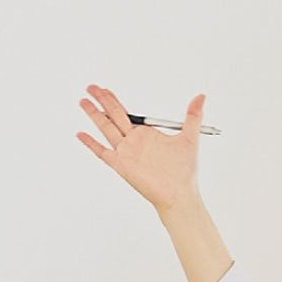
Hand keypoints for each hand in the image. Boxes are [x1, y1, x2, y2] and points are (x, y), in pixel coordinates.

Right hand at [77, 85, 205, 213]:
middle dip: (102, 101)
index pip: (126, 113)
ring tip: (83, 102)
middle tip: (90, 87)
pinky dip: (91, 143)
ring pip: (106, 129)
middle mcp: (133, 141)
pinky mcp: (121, 165)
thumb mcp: (190, 138)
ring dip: (94, 115)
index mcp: (146, 134)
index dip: (114, 100)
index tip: (104, 89)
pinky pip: (102, 152)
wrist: (180, 193)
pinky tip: (80, 134)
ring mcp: (126, 152)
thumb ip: (193, 116)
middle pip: (113, 116)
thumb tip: (201, 96)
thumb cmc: (185, 170)